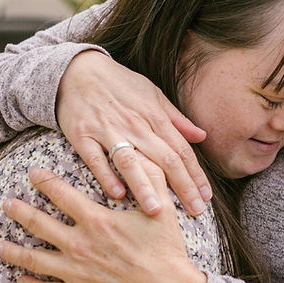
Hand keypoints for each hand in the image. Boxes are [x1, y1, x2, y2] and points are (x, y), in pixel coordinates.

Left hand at [0, 164, 206, 282]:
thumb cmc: (166, 250)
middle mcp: (80, 244)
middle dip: (18, 211)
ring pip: (32, 258)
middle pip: (38, 223)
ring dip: (11, 250)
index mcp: (97, 220)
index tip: (31, 173)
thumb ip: (149, 180)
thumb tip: (141, 156)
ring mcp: (75, 272)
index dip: (43, 181)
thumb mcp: (161, 210)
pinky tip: (20, 279)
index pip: (61, 194)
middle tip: (6, 204)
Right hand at [56, 50, 210, 215]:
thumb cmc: (120, 85)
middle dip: (182, 187)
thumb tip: (201, 136)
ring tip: (157, 210)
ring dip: (144, 187)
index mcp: (154, 116)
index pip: (181, 150)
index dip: (195, 175)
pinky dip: (106, 176)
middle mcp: (135, 125)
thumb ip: (176, 119)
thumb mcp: (153, 94)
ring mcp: (108, 131)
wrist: (77, 70)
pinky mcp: (82, 136)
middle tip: (195, 212)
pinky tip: (117, 195)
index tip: (206, 197)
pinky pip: (95, 159)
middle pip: (164, 159)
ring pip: (131, 161)